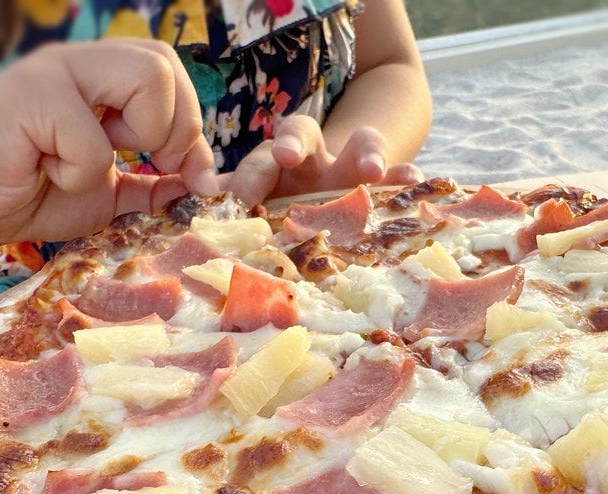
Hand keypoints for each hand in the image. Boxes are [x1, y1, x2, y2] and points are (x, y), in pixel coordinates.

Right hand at [0, 38, 216, 245]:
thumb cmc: (29, 191)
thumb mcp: (108, 192)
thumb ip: (154, 185)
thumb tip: (205, 183)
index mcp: (104, 79)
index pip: (171, 72)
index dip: (191, 126)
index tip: (185, 174)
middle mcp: (83, 65)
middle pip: (165, 63)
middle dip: (178, 128)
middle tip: (152, 165)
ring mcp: (55, 72)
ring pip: (147, 78)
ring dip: (142, 136)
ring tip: (95, 165)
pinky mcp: (28, 96)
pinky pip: (91, 140)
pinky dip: (80, 174)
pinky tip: (45, 173)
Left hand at [220, 114, 423, 206]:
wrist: (328, 204)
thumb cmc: (281, 217)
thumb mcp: (256, 217)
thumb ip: (230, 224)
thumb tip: (191, 244)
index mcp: (272, 169)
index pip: (257, 163)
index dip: (248, 179)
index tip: (237, 201)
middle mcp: (310, 161)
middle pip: (301, 135)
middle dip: (294, 143)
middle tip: (287, 156)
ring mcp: (348, 168)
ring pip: (358, 143)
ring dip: (365, 152)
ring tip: (376, 170)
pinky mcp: (381, 181)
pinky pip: (398, 172)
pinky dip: (405, 176)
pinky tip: (416, 182)